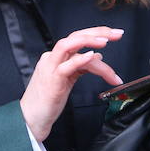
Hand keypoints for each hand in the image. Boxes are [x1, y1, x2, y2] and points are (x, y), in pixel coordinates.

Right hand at [20, 26, 123, 141]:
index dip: (97, 33)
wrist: (31, 119)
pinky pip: (67, 65)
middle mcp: (53, 58)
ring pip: (69, 45)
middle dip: (98, 32)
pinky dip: (80, 59)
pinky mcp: (53, 80)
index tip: (115, 33)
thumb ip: (80, 67)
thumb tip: (95, 56)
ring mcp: (51, 67)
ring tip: (107, 41)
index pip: (78, 38)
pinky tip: (93, 56)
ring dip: (89, 41)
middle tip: (117, 33)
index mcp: (56, 57)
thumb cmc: (47, 101)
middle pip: (75, 36)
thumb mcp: (67, 79)